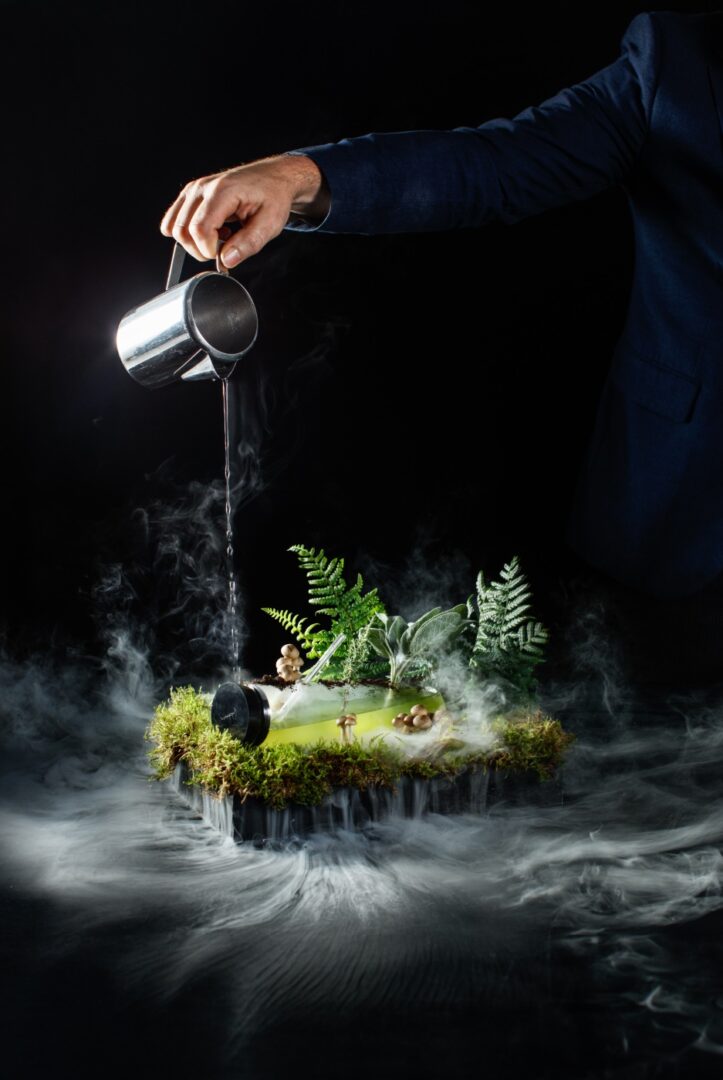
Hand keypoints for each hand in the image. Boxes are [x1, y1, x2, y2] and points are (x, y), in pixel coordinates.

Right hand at [159, 154, 327, 267]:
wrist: (274, 177)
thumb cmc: (273, 196)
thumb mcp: (270, 224)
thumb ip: (248, 244)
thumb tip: (226, 260)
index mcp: (223, 191)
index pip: (199, 229)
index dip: (210, 250)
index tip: (226, 253)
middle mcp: (203, 187)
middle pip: (182, 230)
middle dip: (201, 249)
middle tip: (225, 248)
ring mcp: (194, 189)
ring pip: (174, 227)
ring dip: (194, 241)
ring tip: (220, 236)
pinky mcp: (190, 194)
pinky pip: (174, 219)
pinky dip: (188, 232)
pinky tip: (211, 229)